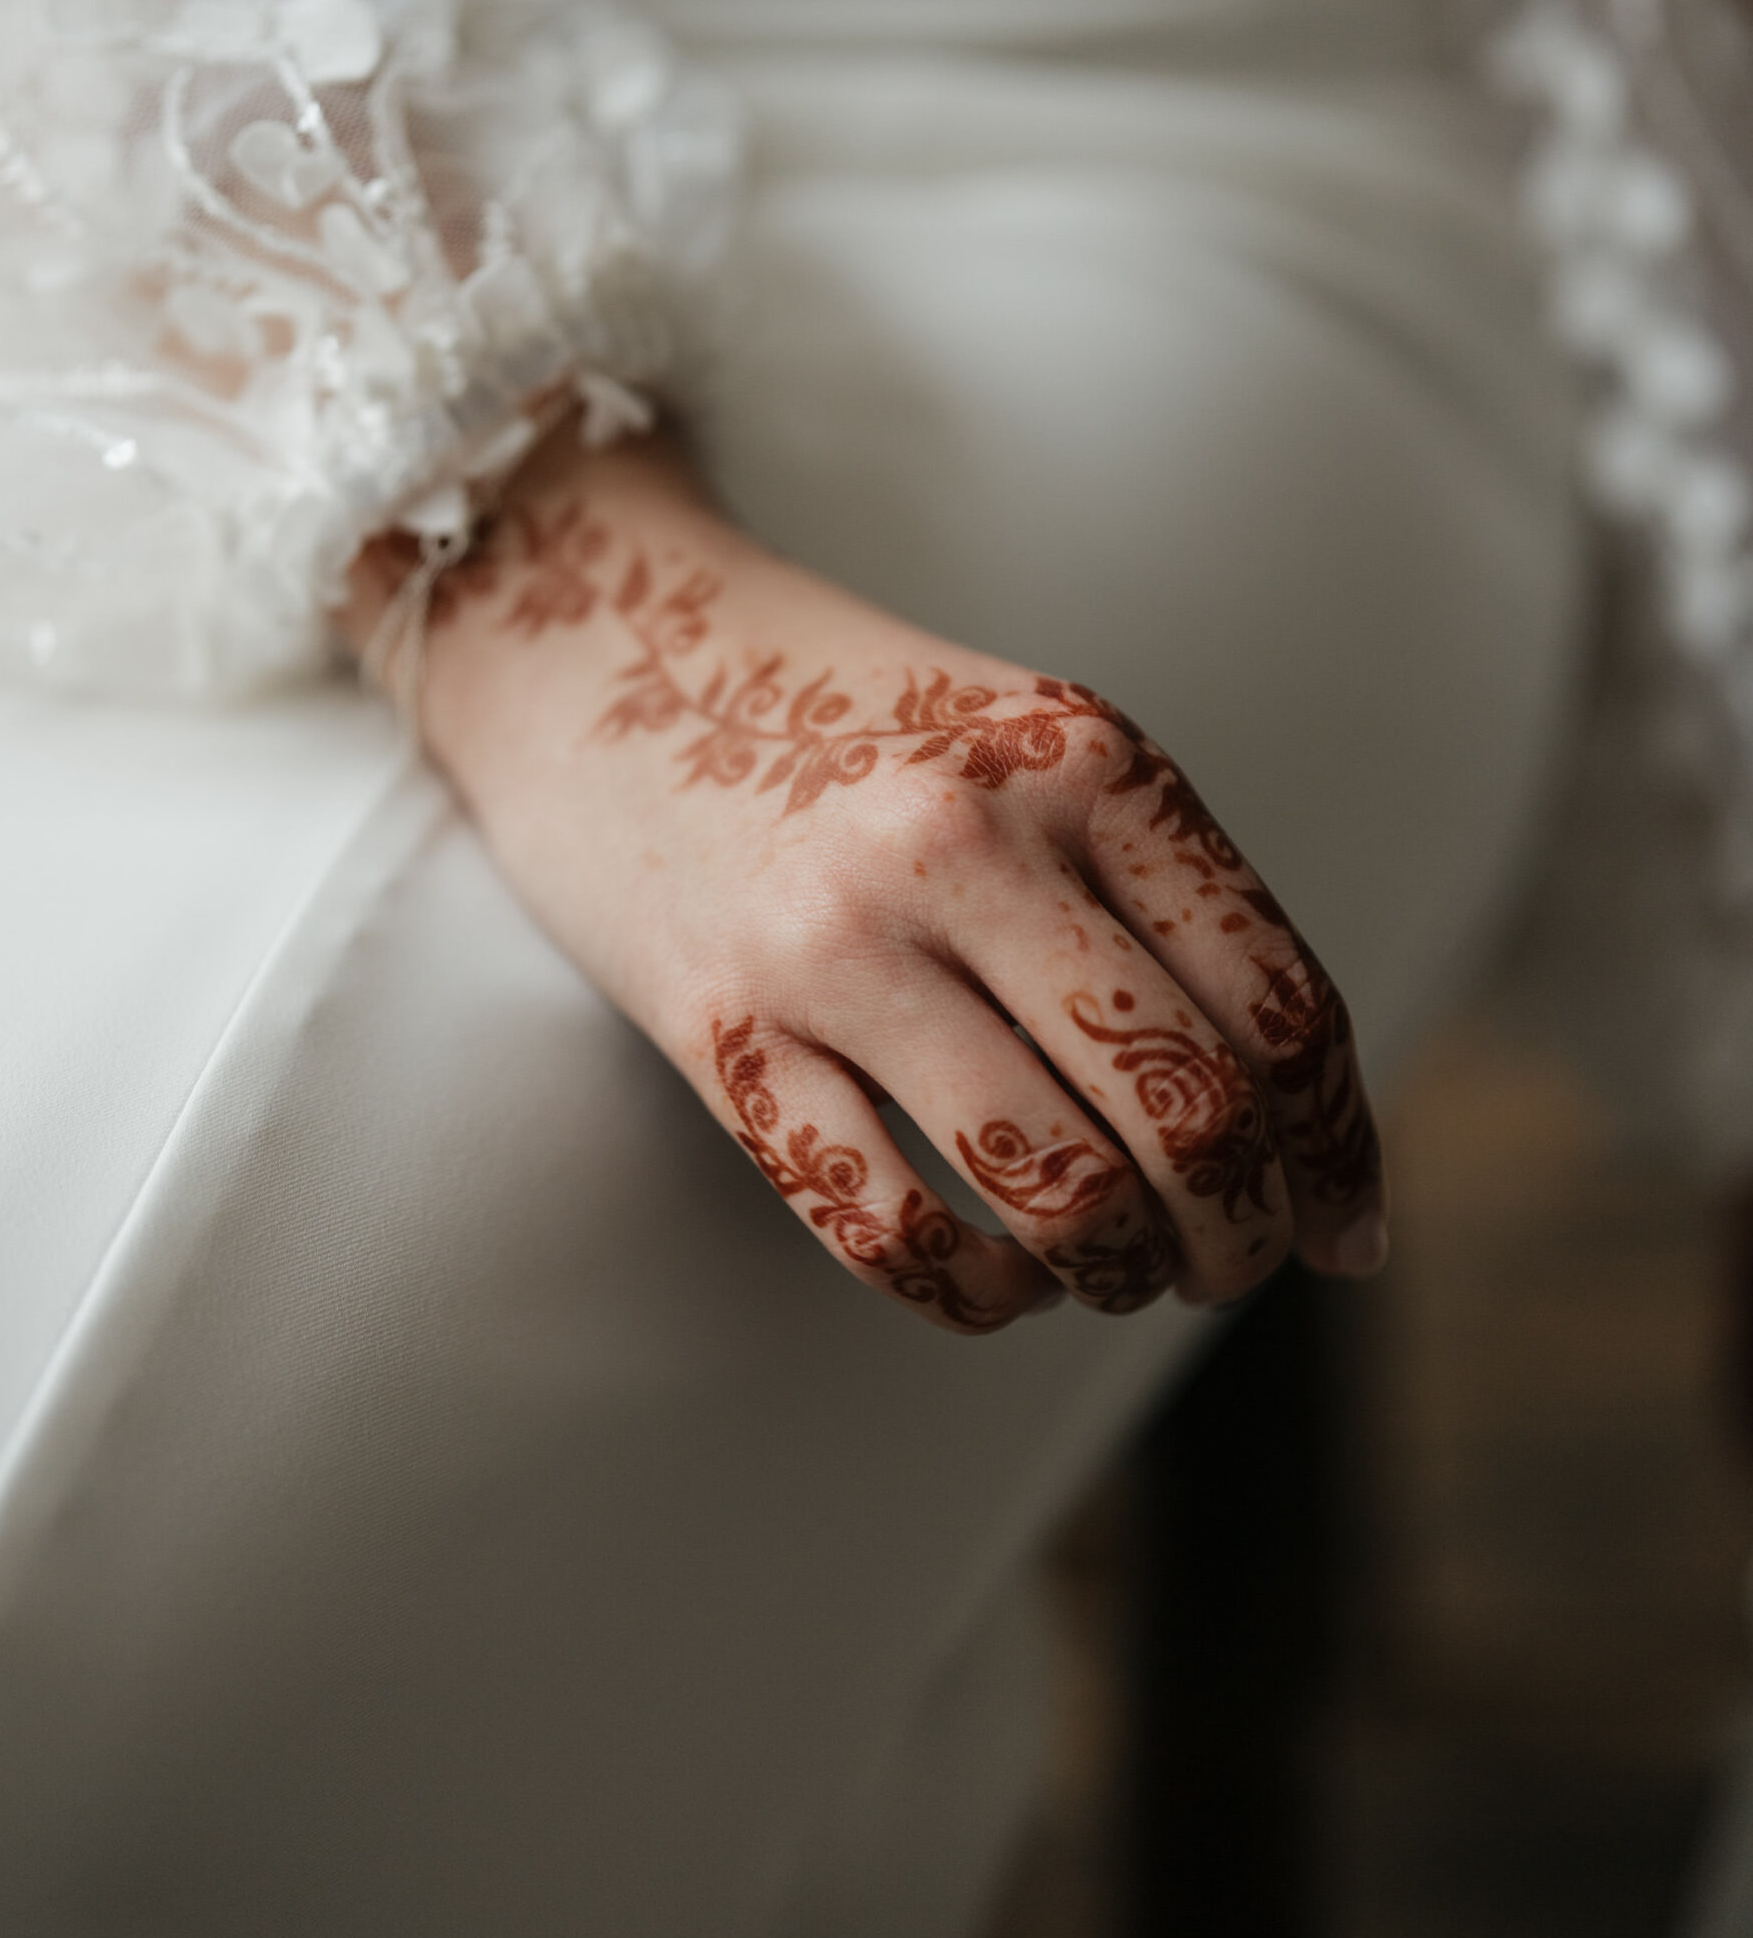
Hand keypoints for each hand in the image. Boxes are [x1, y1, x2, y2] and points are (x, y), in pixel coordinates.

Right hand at [344, 433, 1387, 1334]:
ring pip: (1055, 1188)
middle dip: (1240, 1236)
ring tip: (1115, 1274)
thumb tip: (1310, 1138)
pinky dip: (972, 1297)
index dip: (1338, 1151)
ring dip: (1120, 1276)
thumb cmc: (850, 722)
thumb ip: (1159, 896)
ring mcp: (835, 936)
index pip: (1280, 1004)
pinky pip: (884, 1225)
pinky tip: (992, 1283)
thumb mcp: (1033, 744)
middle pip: (1189, 1111)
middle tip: (1226, 1269)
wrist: (595, 639)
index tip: (1343, 1230)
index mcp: (1084, 758)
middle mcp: (969, 837)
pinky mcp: (719, 1024)